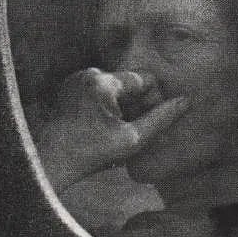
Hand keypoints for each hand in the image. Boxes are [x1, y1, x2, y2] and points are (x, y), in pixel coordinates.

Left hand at [34, 68, 188, 190]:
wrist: (53, 162)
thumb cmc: (92, 153)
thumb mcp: (133, 139)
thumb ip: (161, 119)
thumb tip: (184, 101)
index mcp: (104, 82)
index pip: (145, 79)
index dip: (155, 100)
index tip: (151, 122)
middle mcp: (88, 74)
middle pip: (129, 83)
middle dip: (138, 105)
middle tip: (136, 131)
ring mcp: (76, 80)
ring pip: (115, 89)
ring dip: (123, 107)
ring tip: (120, 133)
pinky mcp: (69, 89)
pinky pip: (98, 93)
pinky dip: (107, 107)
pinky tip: (105, 129)